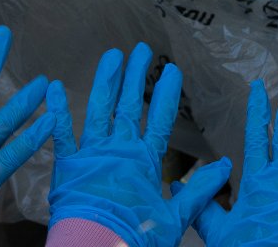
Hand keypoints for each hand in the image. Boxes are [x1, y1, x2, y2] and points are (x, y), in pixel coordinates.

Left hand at [46, 42, 232, 245]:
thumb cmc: (137, 238)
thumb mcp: (175, 218)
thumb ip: (199, 190)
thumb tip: (225, 166)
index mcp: (145, 161)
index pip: (161, 119)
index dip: (168, 94)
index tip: (174, 70)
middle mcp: (119, 150)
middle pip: (130, 106)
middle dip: (137, 76)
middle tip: (142, 49)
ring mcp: (92, 155)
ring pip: (99, 110)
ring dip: (106, 81)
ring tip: (112, 55)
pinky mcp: (67, 166)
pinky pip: (60, 134)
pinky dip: (56, 110)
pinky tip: (52, 86)